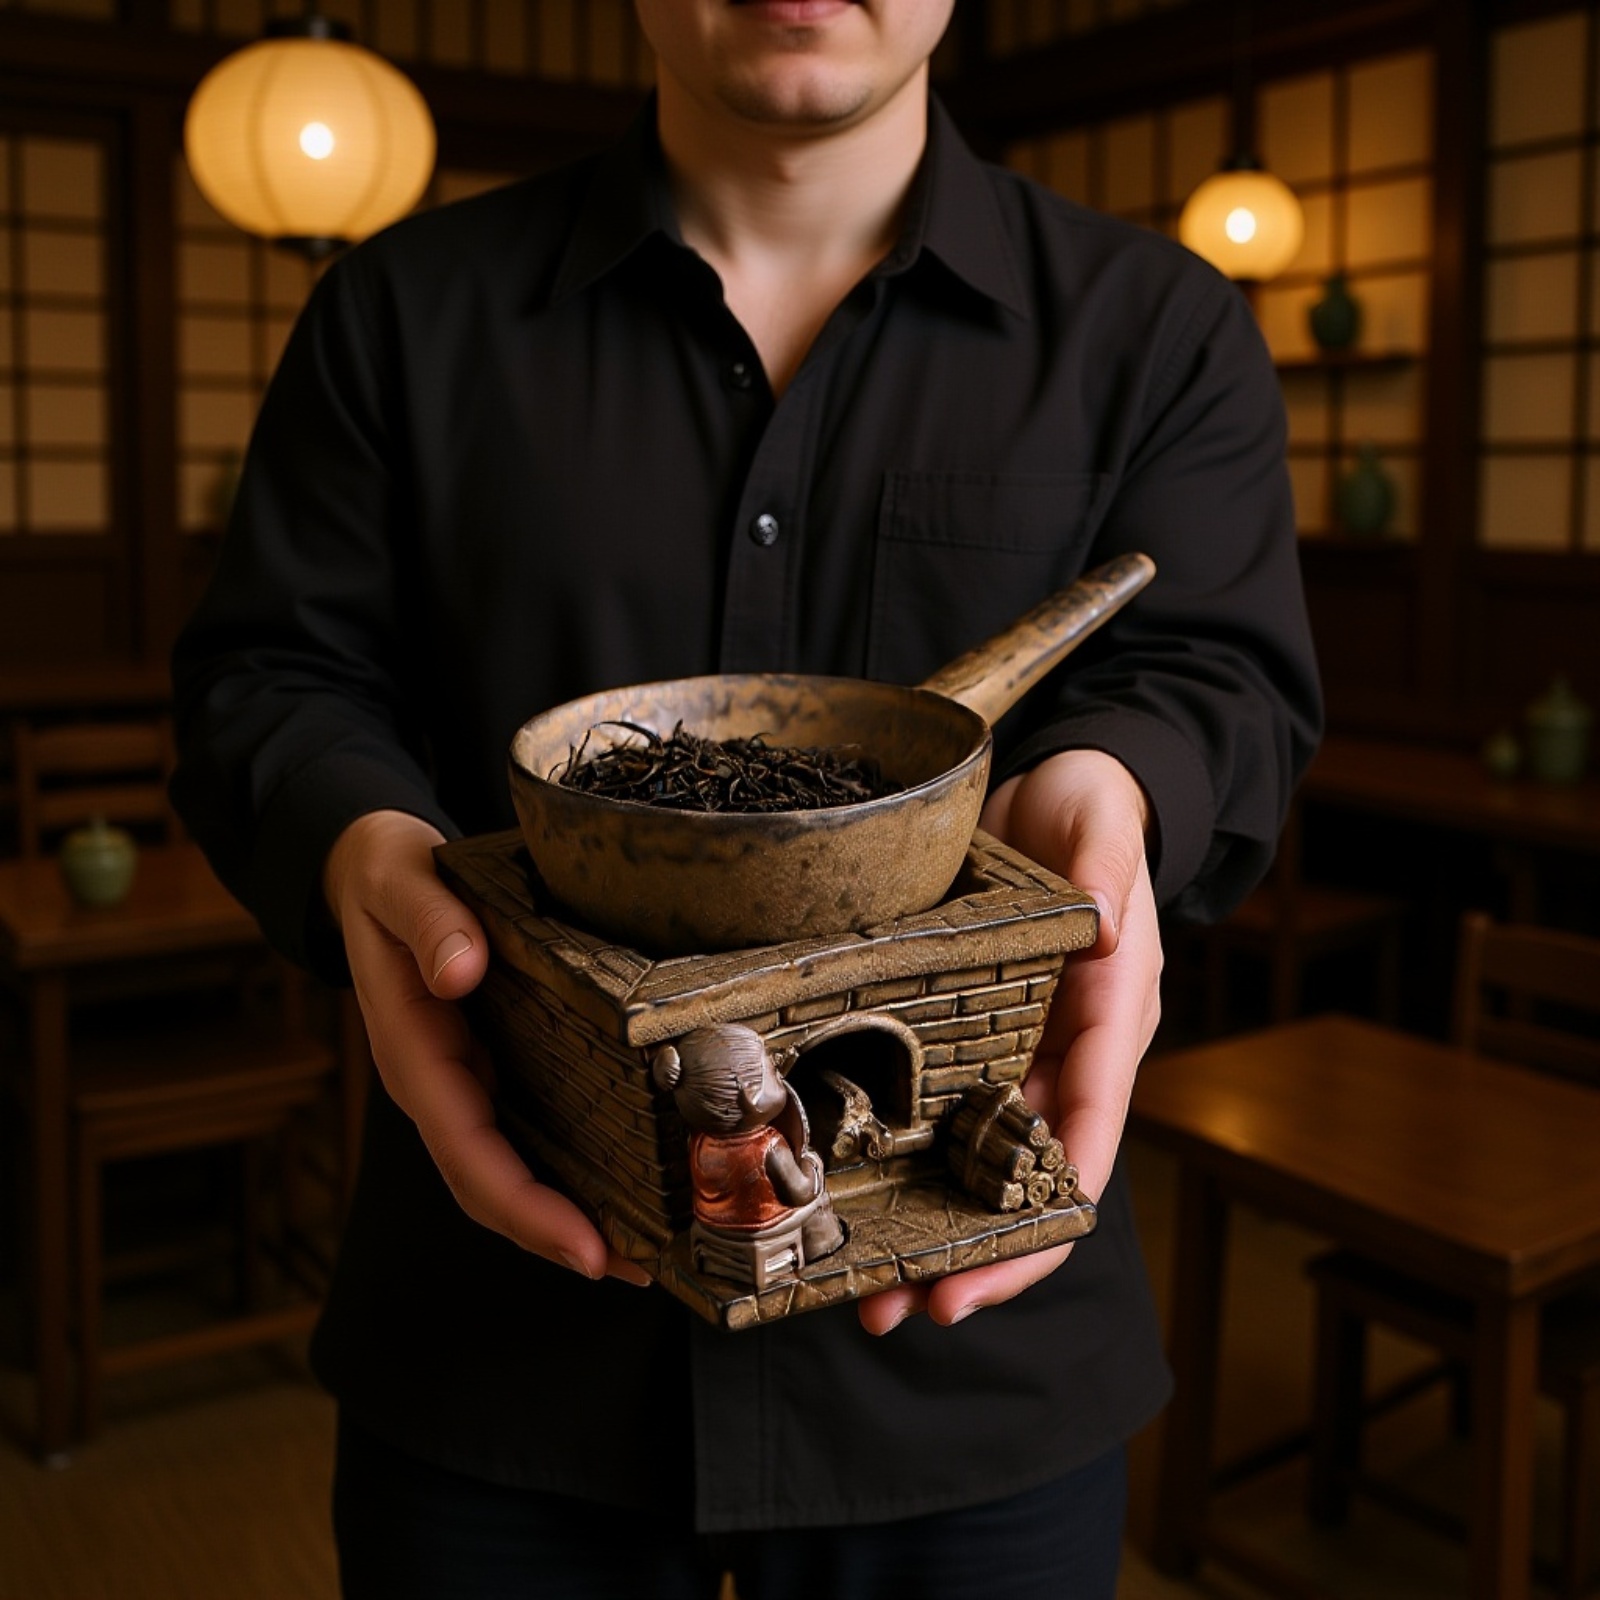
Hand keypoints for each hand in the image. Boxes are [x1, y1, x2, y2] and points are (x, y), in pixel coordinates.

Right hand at [325, 810, 648, 1284]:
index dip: (524, 1207)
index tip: (584, 1247)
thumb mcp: (400, 881)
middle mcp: (438, 1083)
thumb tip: (459, 971)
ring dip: (568, 1217)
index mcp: (414, 1052)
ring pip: (508, 1171)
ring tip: (645, 1252)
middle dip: (555, 1235)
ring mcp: (462, 1082)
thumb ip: (429, 923)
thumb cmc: (387, 876)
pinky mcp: (489, 1069)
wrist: (372, 869)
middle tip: (639, 1266)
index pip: (467, 1151)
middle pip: (490, 1184)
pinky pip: (524, 1135)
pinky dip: (567, 1172)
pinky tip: (621, 1188)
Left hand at [857, 749, 1160, 1334]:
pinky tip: (850, 1193)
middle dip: (967, 1250)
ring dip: (923, 1224)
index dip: (1039, 1221)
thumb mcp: (1102, 833)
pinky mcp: (969, 1028)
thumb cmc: (1095, 814)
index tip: (985, 1279)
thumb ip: (1105, 878)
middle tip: (900, 1305)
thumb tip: (1107, 931)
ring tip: (863, 1284)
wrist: (1062, 788)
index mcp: (1109, 1021)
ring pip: (971, 1159)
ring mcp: (1015, 1046)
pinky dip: (899, 1158)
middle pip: (1020, 1175)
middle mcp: (1063, 1052)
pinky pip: (934, 1107)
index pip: (1083, 1140)